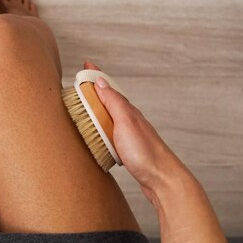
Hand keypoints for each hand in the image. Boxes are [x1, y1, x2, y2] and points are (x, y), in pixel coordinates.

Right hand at [83, 61, 187, 196]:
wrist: (162, 179)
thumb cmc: (145, 153)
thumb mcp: (125, 122)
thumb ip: (113, 102)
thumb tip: (100, 82)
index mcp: (127, 111)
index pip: (108, 87)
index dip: (96, 75)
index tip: (86, 64)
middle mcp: (129, 120)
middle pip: (109, 100)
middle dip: (95, 90)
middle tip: (81, 83)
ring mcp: (129, 135)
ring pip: (110, 116)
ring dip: (98, 108)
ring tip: (86, 105)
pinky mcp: (128, 149)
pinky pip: (112, 132)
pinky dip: (102, 127)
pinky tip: (99, 134)